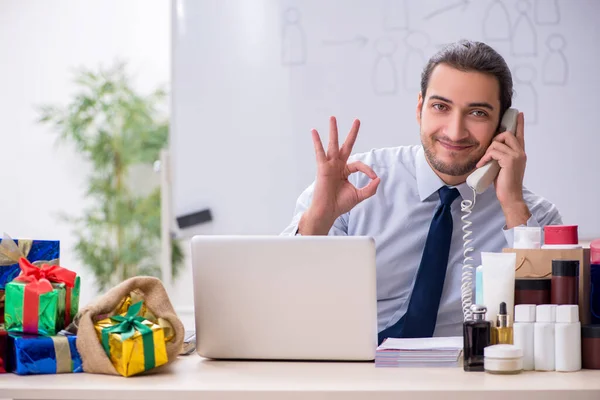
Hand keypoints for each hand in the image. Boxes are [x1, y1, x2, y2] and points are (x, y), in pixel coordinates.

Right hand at [299, 116, 379, 234]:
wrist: (328, 212)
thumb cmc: (340, 204)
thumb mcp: (359, 195)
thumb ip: (370, 188)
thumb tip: (378, 179)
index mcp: (345, 171)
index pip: (359, 164)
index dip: (368, 170)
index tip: (374, 178)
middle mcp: (337, 166)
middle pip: (346, 146)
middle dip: (352, 133)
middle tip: (357, 120)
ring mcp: (329, 165)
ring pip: (333, 145)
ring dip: (333, 131)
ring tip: (333, 117)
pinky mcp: (322, 168)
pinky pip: (319, 152)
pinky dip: (317, 142)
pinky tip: (314, 131)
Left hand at [476, 112, 530, 226]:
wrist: (510, 196)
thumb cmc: (504, 183)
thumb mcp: (502, 166)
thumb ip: (501, 156)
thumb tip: (491, 149)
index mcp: (520, 153)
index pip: (520, 134)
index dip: (519, 123)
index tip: (519, 114)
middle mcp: (520, 152)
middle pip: (507, 134)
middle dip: (494, 139)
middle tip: (488, 152)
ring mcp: (516, 155)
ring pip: (498, 142)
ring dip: (488, 151)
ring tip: (484, 162)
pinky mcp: (510, 160)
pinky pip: (494, 151)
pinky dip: (485, 157)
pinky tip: (482, 165)